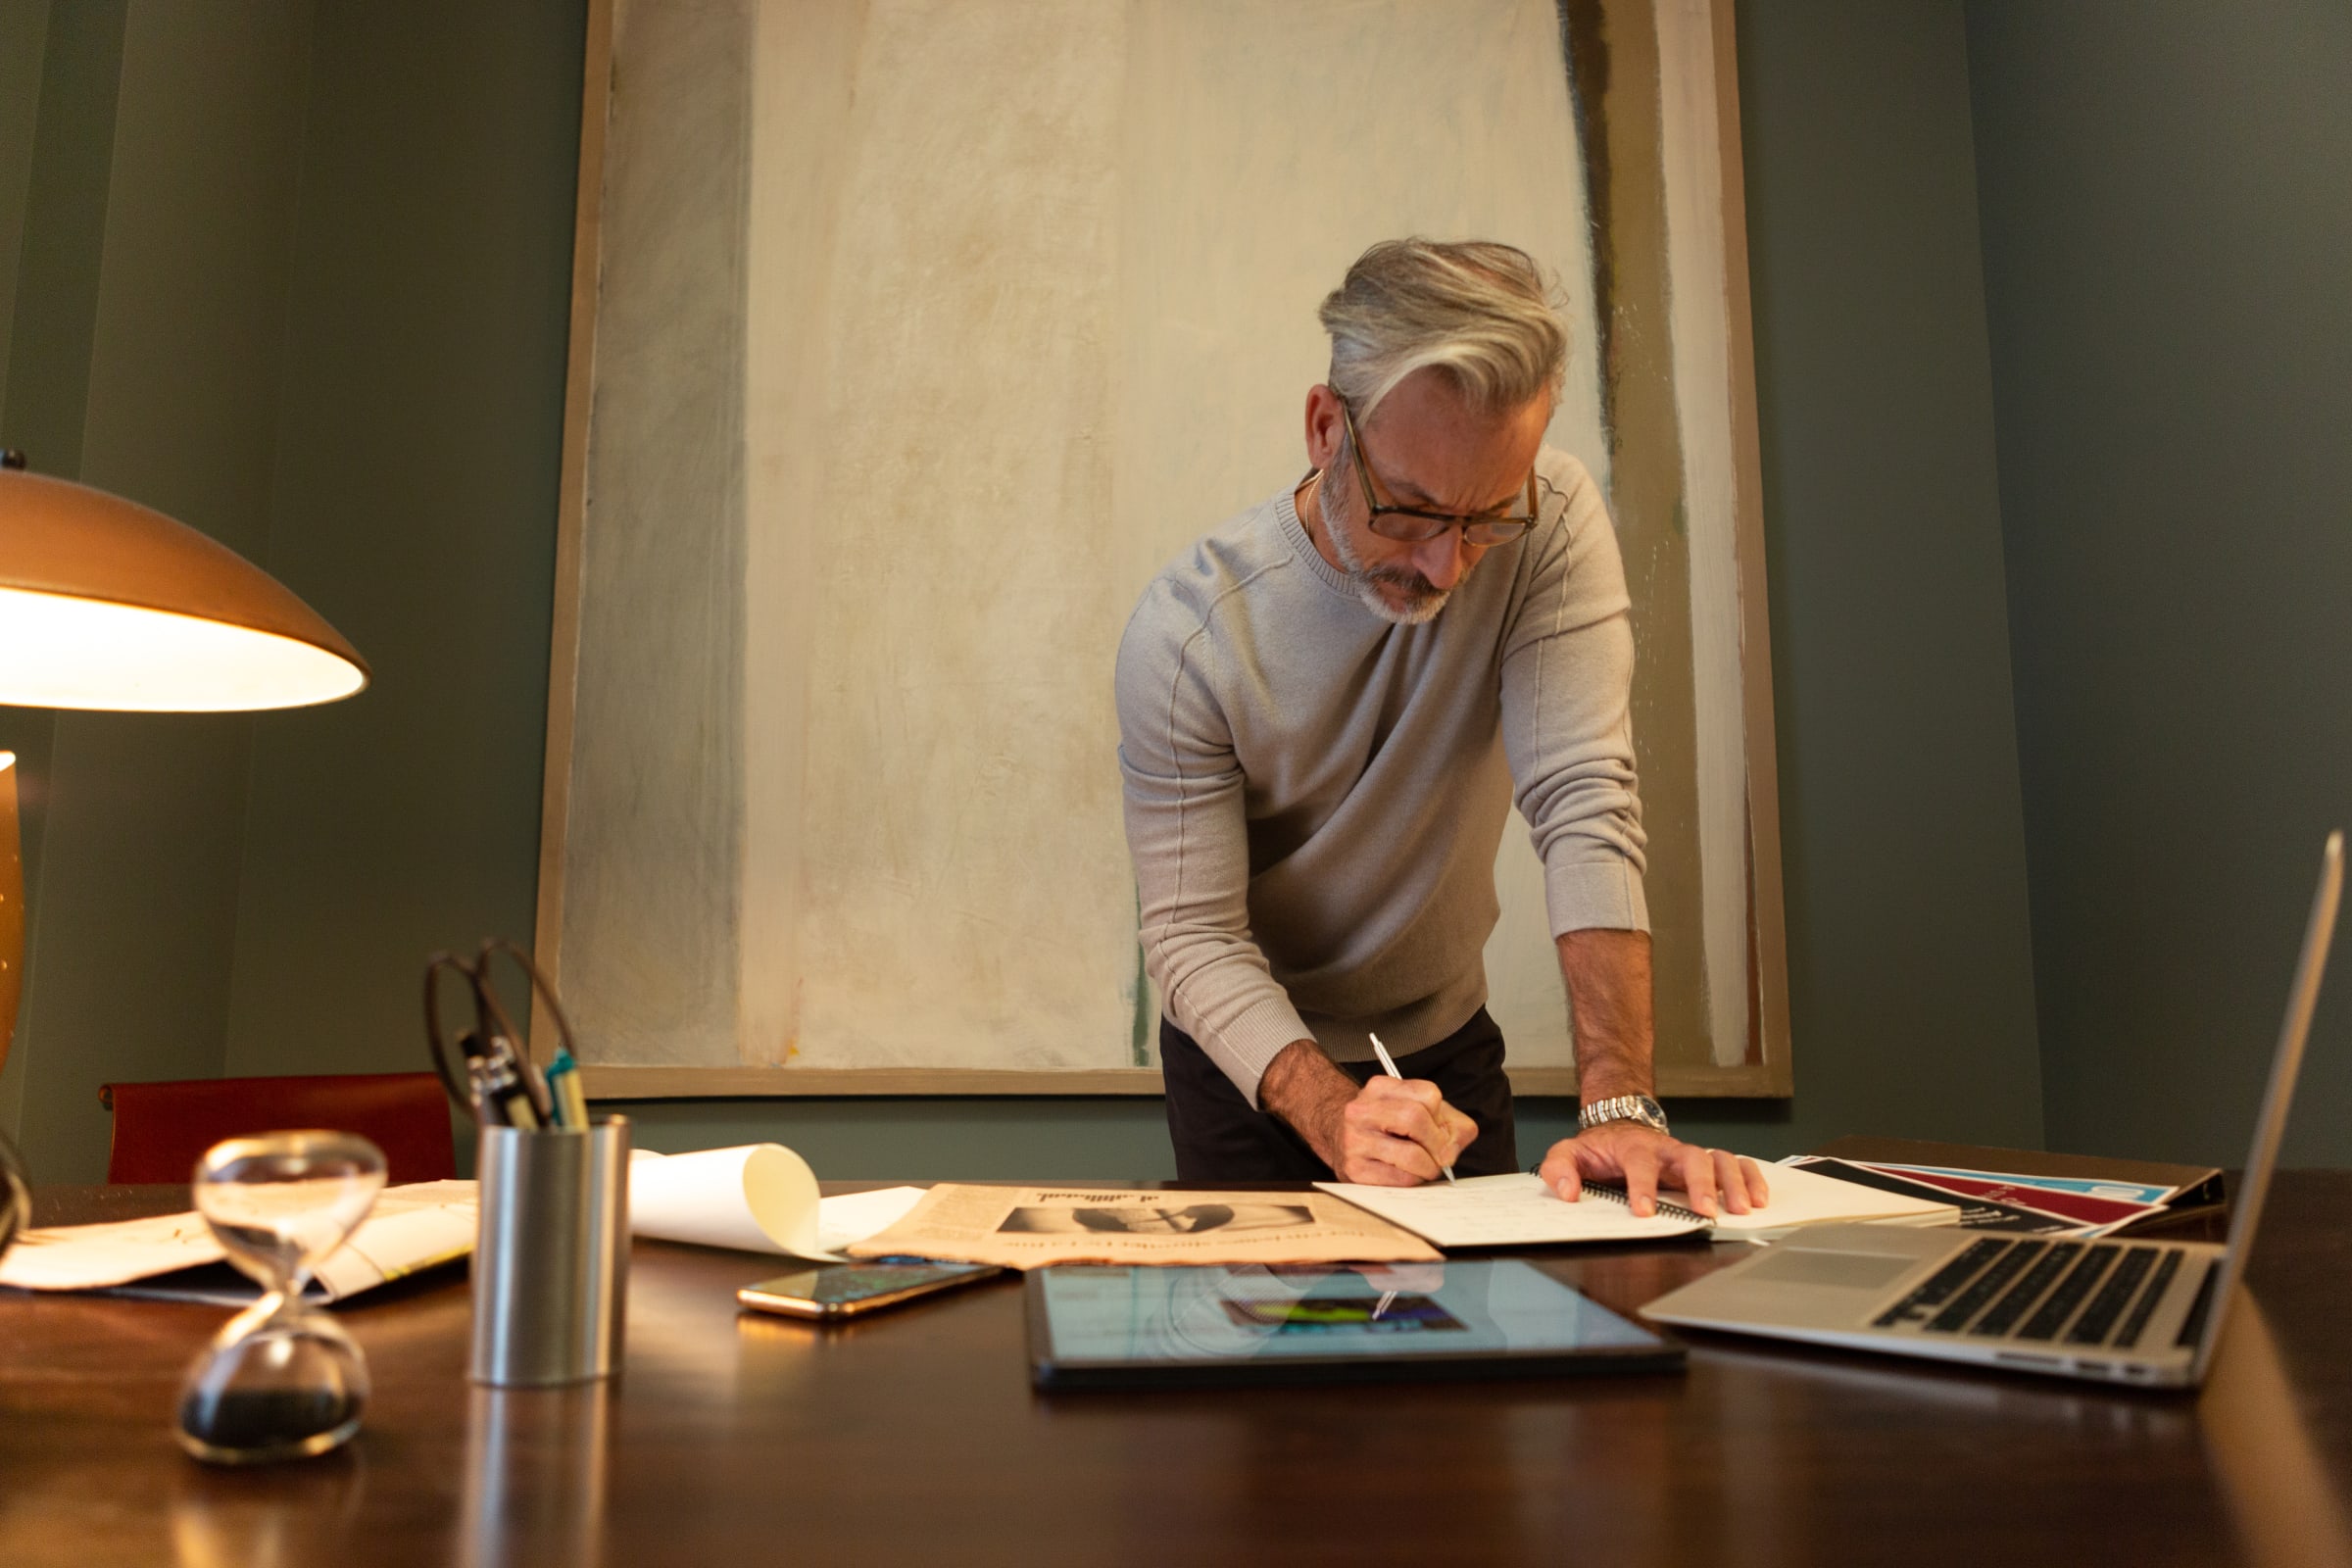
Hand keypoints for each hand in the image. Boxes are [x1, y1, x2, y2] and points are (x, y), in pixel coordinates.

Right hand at [1259, 1040, 1476, 1185]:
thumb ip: (1448, 1121)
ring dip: (1429, 1167)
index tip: (1440, 1130)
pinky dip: (1413, 1181)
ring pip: (1411, 1155)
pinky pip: (1399, 1180)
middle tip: (1441, 1156)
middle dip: (1438, 1143)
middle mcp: (1361, 1110)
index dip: (1442, 1117)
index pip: (1428, 1095)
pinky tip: (1407, 1175)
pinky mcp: (1353, 1170)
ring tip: (1427, 1168)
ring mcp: (1353, 1140)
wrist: (1336, 1136)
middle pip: (1416, 1119)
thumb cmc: (1384, 1124)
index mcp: (1380, 1087)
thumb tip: (1455, 1145)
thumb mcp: (1413, 1107)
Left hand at [1537, 1123, 1769, 1217]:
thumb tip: (1567, 1191)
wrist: (1619, 1128)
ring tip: (1741, 1209)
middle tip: (1705, 1212)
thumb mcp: (1569, 1153)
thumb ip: (1560, 1168)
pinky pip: (1735, 1163)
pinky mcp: (1704, 1164)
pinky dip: (1751, 1177)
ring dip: (1733, 1183)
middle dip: (1700, 1184)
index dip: (1643, 1186)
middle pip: (1691, 1157)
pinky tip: (1758, 1198)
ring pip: (1719, 1158)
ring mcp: (1688, 1156)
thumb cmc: (1600, 1149)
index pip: (1639, 1163)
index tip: (1646, 1211)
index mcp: (1633, 1147)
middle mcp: (1667, 1150)